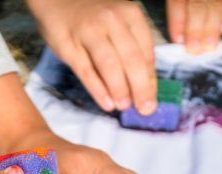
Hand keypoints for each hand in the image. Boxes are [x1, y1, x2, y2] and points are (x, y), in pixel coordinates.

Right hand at [27, 0, 156, 114]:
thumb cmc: (92, 16)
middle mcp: (112, 21)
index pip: (146, 51)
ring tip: (125, 107)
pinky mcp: (68, 46)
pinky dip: (98, 90)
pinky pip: (86, 71)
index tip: (152, 99)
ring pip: (109, 65)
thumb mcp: (118, 21)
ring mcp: (89, 33)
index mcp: (130, 14)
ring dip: (120, 89)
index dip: (150, 78)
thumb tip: (144, 83)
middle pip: (131, 59)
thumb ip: (131, 46)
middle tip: (146, 110)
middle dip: (141, 88)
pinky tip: (106, 104)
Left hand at [166, 0, 221, 53]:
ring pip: (216, 3)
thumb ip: (176, 6)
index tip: (177, 40)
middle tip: (195, 50)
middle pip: (197, 3)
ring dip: (213, 26)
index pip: (177, 1)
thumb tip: (176, 34)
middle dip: (196, 28)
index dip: (177, 20)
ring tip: (210, 46)